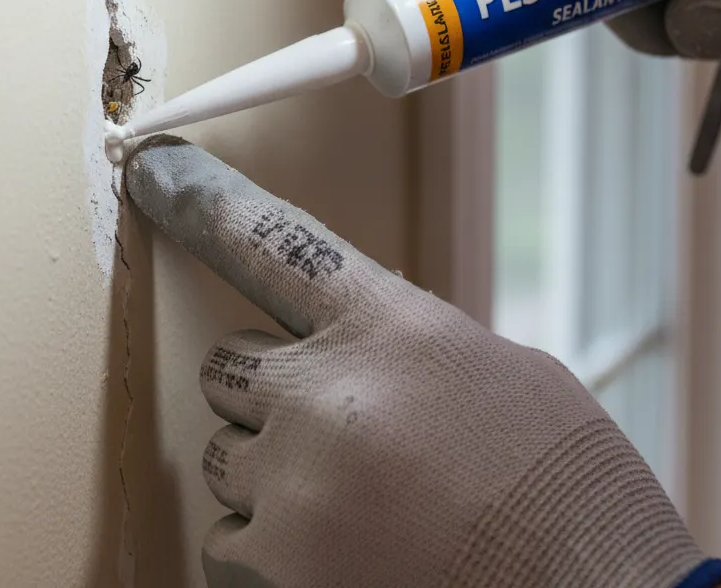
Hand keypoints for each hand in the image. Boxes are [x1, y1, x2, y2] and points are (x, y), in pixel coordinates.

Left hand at [125, 136, 709, 587]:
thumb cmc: (566, 490)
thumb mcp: (504, 375)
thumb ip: (410, 345)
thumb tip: (359, 349)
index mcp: (391, 328)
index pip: (273, 241)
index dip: (208, 203)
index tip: (155, 172)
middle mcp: (326, 393)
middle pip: (228, 364)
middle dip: (266, 392)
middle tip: (331, 429)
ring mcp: (293, 482)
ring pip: (224, 454)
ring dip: (269, 471)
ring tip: (351, 502)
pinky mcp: (276, 565)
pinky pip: (226, 537)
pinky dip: (266, 546)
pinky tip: (338, 554)